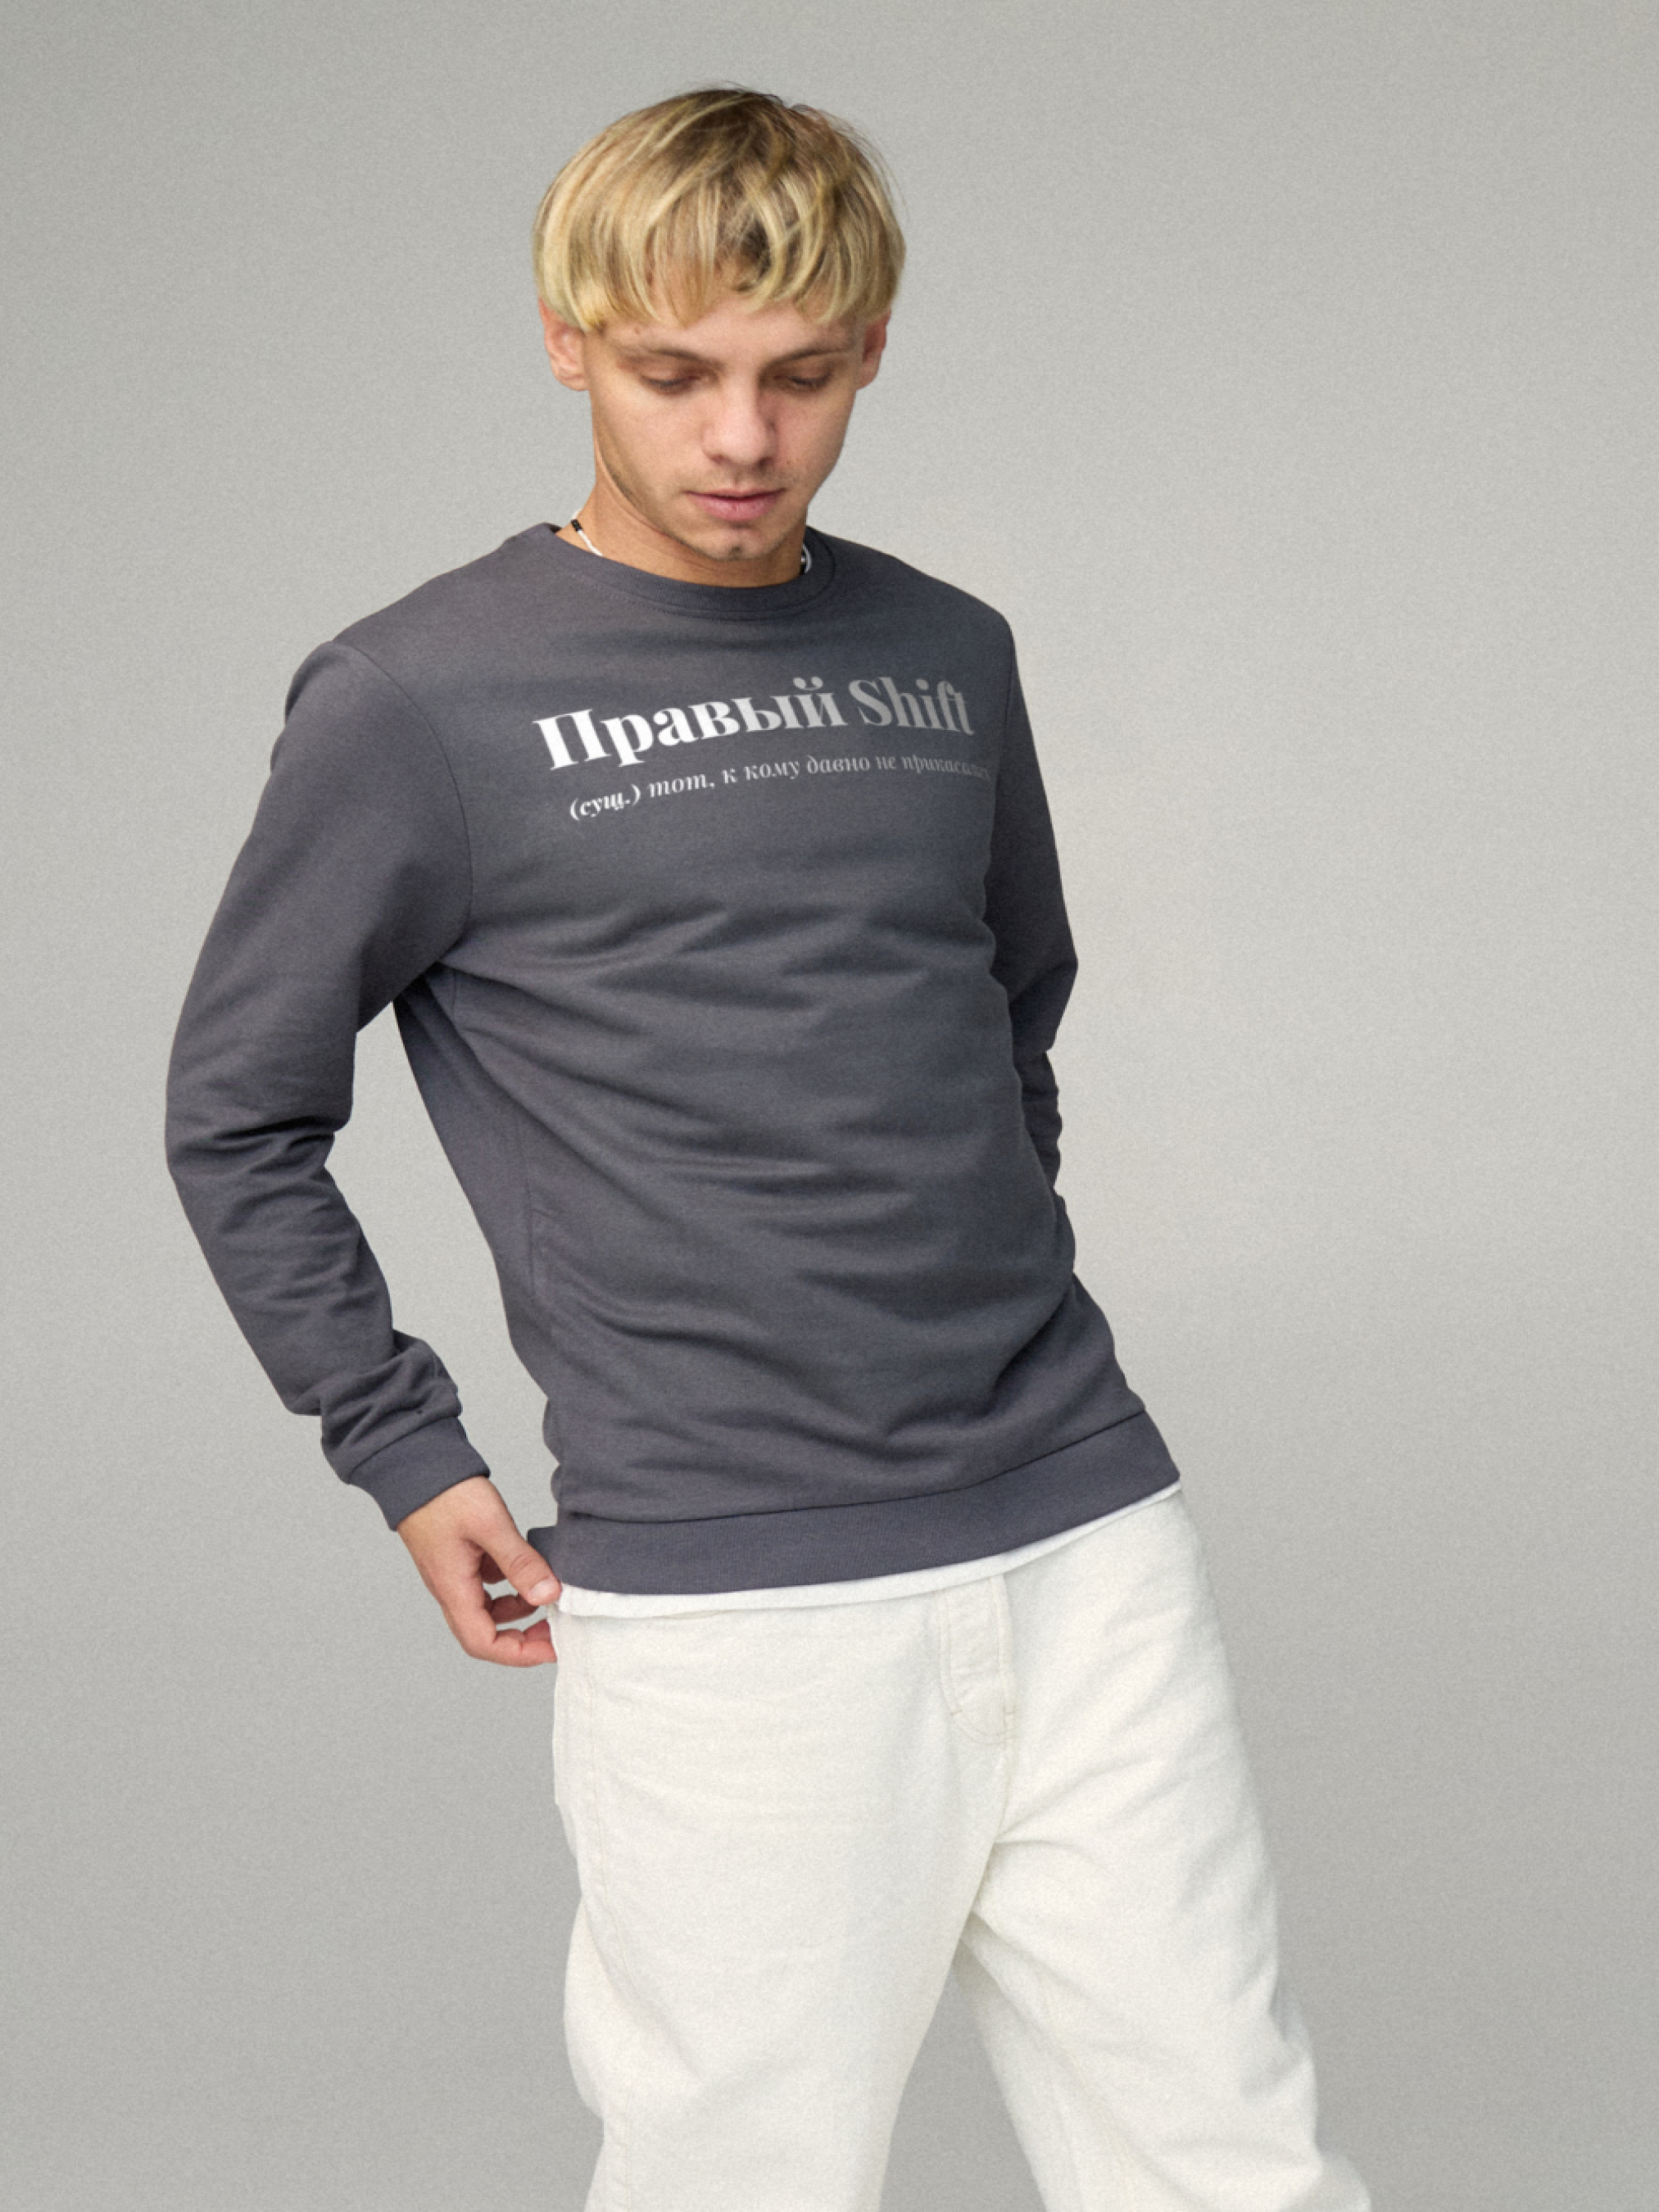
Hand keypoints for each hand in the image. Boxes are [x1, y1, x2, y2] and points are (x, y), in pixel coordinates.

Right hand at [396, 1476, 561, 1665]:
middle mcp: (450, 1589)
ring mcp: (453, 1575)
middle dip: (522, 1639)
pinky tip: (528, 1569)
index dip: (520, 1654)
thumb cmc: (444, 1493)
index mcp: (454, 1589)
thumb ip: (520, 1562)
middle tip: (556, 1627)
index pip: (483, 1643)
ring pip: (487, 1611)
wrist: (414, 1465)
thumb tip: (548, 1595)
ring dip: (517, 1612)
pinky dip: (509, 1587)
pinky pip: (485, 1587)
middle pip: (485, 1634)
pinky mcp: (459, 1559)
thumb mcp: (490, 1525)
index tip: (552, 1647)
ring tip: (548, 1596)